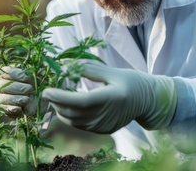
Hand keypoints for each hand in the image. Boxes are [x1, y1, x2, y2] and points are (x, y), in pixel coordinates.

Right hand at [0, 66, 43, 118]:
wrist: (40, 101)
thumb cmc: (36, 84)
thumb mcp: (37, 76)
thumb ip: (35, 71)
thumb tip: (37, 68)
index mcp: (7, 73)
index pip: (6, 71)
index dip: (16, 74)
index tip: (27, 78)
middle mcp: (0, 84)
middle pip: (2, 85)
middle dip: (17, 87)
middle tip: (29, 89)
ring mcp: (0, 97)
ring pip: (2, 98)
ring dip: (16, 99)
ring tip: (27, 99)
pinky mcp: (3, 109)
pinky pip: (4, 110)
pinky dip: (12, 109)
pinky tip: (20, 108)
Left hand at [42, 63, 177, 133]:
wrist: (148, 102)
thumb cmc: (132, 82)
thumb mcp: (113, 72)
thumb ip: (90, 69)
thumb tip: (66, 65)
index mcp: (111, 98)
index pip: (81, 101)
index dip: (61, 97)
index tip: (47, 91)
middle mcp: (107, 115)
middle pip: (74, 113)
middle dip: (56, 103)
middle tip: (47, 91)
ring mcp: (104, 125)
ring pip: (74, 121)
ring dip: (60, 110)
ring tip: (55, 97)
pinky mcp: (102, 130)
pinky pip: (80, 125)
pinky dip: (69, 116)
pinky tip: (66, 105)